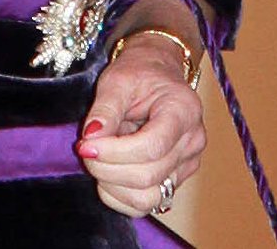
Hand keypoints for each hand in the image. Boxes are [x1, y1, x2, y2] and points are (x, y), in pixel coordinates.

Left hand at [74, 36, 205, 217]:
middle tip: (84, 149)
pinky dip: (121, 197)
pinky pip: (148, 204)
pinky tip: (107, 174)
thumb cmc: (138, 72)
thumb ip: (105, 109)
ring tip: (96, 160)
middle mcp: (191, 141)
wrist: (156, 73)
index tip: (85, 144)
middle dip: (107, 168)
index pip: (152, 146)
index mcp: (183, 110)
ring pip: (149, 197)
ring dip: (113, 186)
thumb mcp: (118, 80)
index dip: (114, 152)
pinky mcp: (176, 179)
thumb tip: (90, 138)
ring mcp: (187, 164)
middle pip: (149, 176)